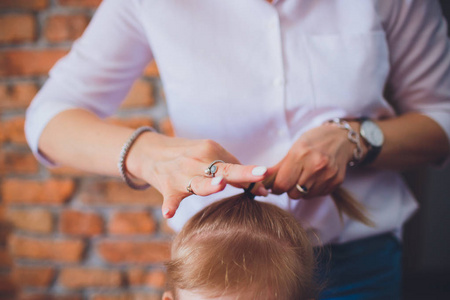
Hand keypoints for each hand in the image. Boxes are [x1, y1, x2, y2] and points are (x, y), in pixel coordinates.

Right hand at [126, 132, 268, 217]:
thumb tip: (260, 187)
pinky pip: (170, 199)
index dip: (252, 175)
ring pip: (198, 183)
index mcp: (210, 150)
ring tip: (219, 185)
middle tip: (260, 175)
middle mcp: (197, 161)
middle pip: (222, 170)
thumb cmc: (188, 155)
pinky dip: (170, 206)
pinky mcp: (167, 187)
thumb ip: (231, 167)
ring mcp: (182, 175)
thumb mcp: (208, 153)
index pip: (235, 165)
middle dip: (241, 174)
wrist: (150, 152)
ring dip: (209, 185)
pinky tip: (169, 213)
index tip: (267, 182)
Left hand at [270, 122, 362, 198]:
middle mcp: (315, 165)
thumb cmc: (313, 141)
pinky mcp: (336, 182)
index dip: (276, 187)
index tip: (277, 184)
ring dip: (302, 190)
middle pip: (293, 193)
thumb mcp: (294, 148)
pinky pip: (317, 195)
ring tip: (305, 176)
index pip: (282, 184)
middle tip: (293, 178)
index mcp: (300, 154)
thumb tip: (260, 179)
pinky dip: (314, 189)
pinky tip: (316, 177)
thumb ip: (278, 167)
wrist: (341, 139)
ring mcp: (328, 175)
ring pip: (305, 196)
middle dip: (289, 188)